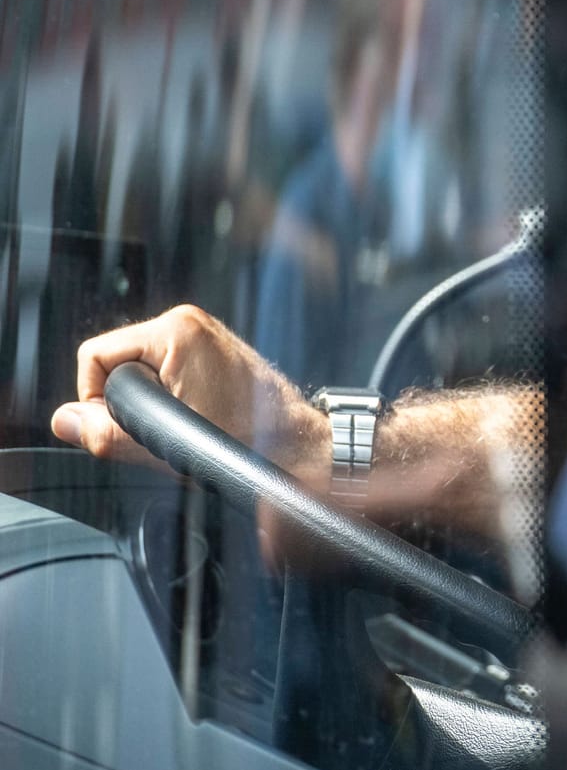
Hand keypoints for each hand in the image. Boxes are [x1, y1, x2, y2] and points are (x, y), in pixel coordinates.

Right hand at [50, 305, 329, 485]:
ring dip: (151, 404)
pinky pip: (165, 375)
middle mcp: (189, 323)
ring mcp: (203, 336)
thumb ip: (106, 432)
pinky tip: (196, 419)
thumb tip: (64, 421)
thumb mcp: (164, 442)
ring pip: (140, 373)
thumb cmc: (247, 440)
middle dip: (127, 402)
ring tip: (186, 424)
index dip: (95, 398)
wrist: (298, 446)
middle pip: (116, 364)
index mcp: (176, 330)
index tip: (123, 425)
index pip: (94, 357)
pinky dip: (171, 400)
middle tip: (163, 429)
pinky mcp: (212, 353)